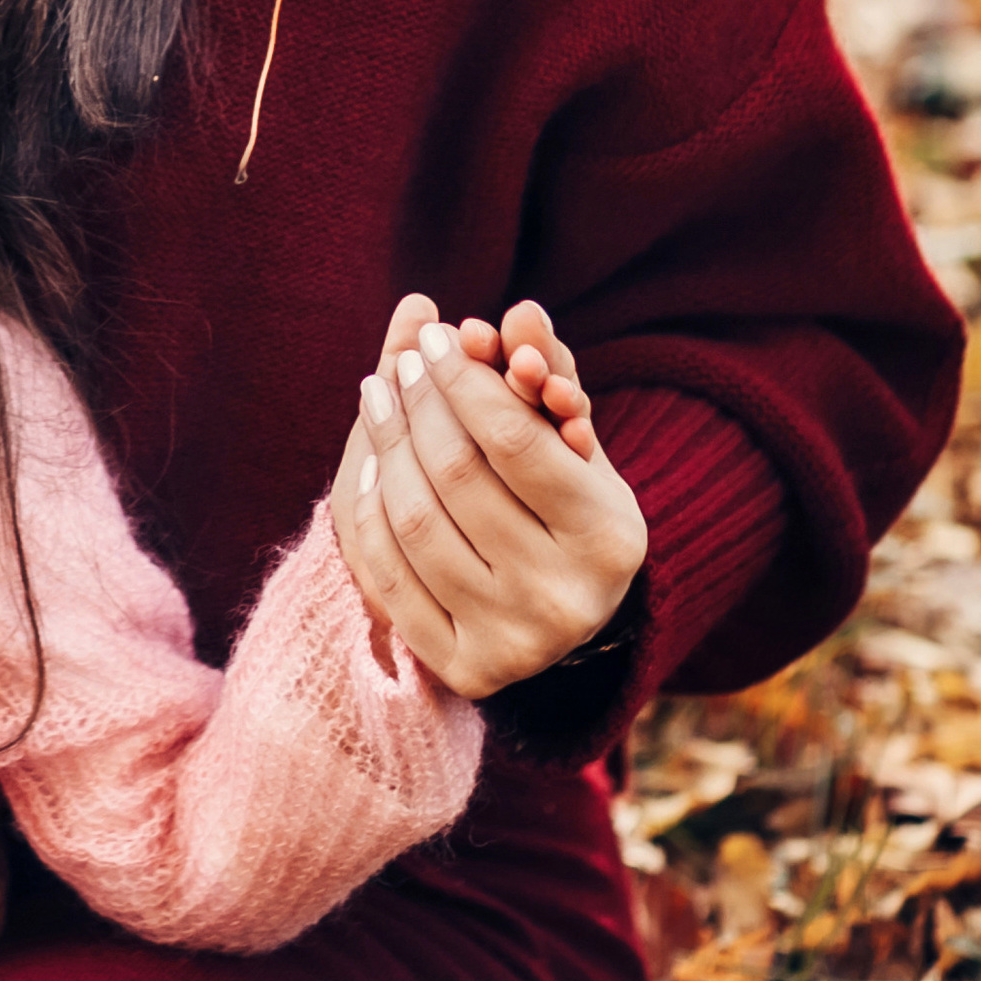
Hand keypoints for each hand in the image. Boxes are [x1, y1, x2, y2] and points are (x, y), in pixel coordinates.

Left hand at [330, 301, 644, 700]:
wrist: (563, 616)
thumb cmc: (565, 501)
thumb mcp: (573, 440)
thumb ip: (546, 371)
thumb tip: (521, 311)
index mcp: (609, 539)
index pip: (513, 439)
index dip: (463, 379)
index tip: (434, 336)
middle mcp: (565, 600)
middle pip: (456, 475)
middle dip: (418, 404)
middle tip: (400, 361)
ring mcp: (512, 642)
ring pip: (415, 520)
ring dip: (385, 444)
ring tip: (378, 394)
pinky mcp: (463, 668)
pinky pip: (390, 574)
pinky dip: (372, 508)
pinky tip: (374, 463)